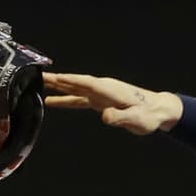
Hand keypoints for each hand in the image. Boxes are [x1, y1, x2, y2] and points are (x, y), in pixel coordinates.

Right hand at [43, 72, 183, 134]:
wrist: (157, 111)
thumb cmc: (149, 115)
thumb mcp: (137, 119)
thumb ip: (121, 117)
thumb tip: (106, 116)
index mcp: (109, 90)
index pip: (86, 83)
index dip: (70, 80)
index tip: (54, 76)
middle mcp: (102, 88)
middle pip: (76, 82)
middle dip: (57, 79)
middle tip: (38, 76)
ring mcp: (100, 94)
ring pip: (74, 89)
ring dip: (58, 86)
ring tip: (39, 84)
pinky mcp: (99, 101)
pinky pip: (78, 99)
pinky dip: (65, 98)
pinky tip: (52, 101)